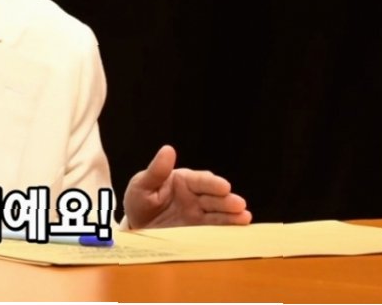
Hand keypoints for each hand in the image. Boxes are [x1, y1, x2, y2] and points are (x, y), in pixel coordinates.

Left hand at [122, 144, 251, 228]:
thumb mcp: (141, 185)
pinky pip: (215, 230)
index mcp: (183, 181)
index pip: (200, 181)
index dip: (212, 184)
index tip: (224, 186)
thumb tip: (168, 149)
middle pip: (214, 197)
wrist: (136, 229)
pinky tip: (241, 228)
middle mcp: (195, 196)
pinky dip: (228, 229)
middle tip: (239, 204)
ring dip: (232, 215)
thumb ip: (156, 171)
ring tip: (245, 218)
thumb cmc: (139, 201)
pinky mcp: (200, 231)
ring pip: (219, 213)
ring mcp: (199, 214)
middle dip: (227, 201)